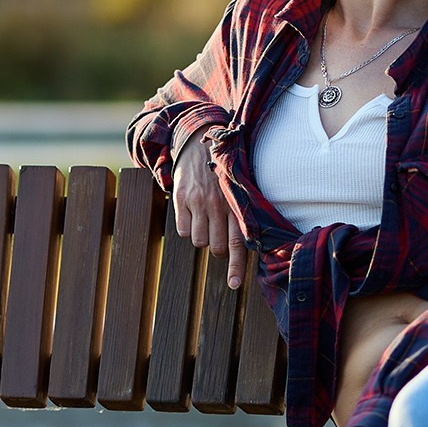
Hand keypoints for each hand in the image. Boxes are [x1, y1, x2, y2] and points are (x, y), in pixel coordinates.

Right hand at [172, 125, 250, 290]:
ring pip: (198, 241)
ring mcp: (199, 202)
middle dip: (217, 246)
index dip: (236, 267)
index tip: (234, 285)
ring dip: (201, 236)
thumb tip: (245, 247)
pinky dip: (187, 227)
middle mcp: (218, 204)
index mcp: (236, 204)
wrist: (198, 141)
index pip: (238, 243)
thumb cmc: (222, 171)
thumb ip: (241, 214)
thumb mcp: (236, 189)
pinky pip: (183, 231)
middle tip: (216, 230)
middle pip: (216, 247)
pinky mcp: (181, 199)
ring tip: (204, 219)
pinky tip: (192, 212)